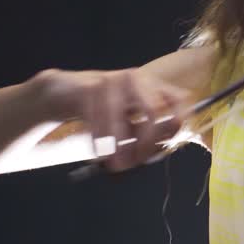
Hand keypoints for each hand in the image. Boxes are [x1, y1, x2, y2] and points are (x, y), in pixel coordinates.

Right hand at [35, 68, 193, 171]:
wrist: (63, 92)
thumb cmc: (102, 109)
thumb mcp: (129, 119)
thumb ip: (144, 133)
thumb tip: (155, 153)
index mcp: (153, 86)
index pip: (180, 100)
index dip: (177, 124)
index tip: (166, 146)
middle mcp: (138, 79)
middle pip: (155, 110)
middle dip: (146, 142)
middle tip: (136, 162)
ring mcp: (114, 79)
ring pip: (123, 118)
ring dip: (119, 146)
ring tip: (115, 164)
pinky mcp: (90, 86)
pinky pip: (97, 118)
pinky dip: (98, 139)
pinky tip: (98, 152)